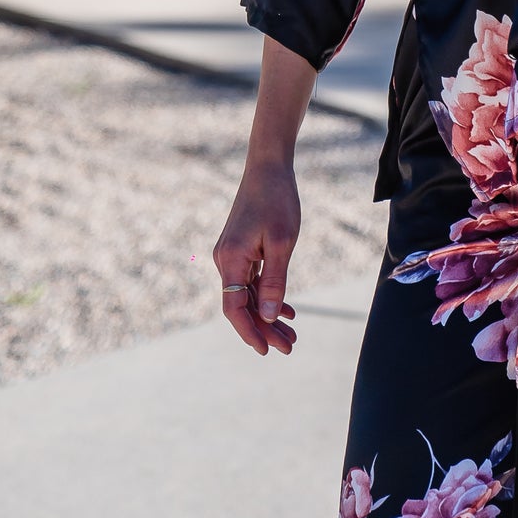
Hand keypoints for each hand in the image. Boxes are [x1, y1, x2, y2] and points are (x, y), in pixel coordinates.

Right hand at [214, 159, 300, 357]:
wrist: (269, 166)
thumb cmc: (277, 200)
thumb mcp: (282, 242)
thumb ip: (274, 281)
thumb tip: (268, 317)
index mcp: (230, 260)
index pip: (234, 309)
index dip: (250, 332)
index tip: (268, 351)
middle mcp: (225, 260)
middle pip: (242, 305)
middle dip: (264, 329)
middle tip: (290, 347)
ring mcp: (232, 254)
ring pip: (248, 295)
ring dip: (268, 315)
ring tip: (292, 334)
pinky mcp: (241, 249)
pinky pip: (251, 280)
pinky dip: (267, 295)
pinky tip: (285, 309)